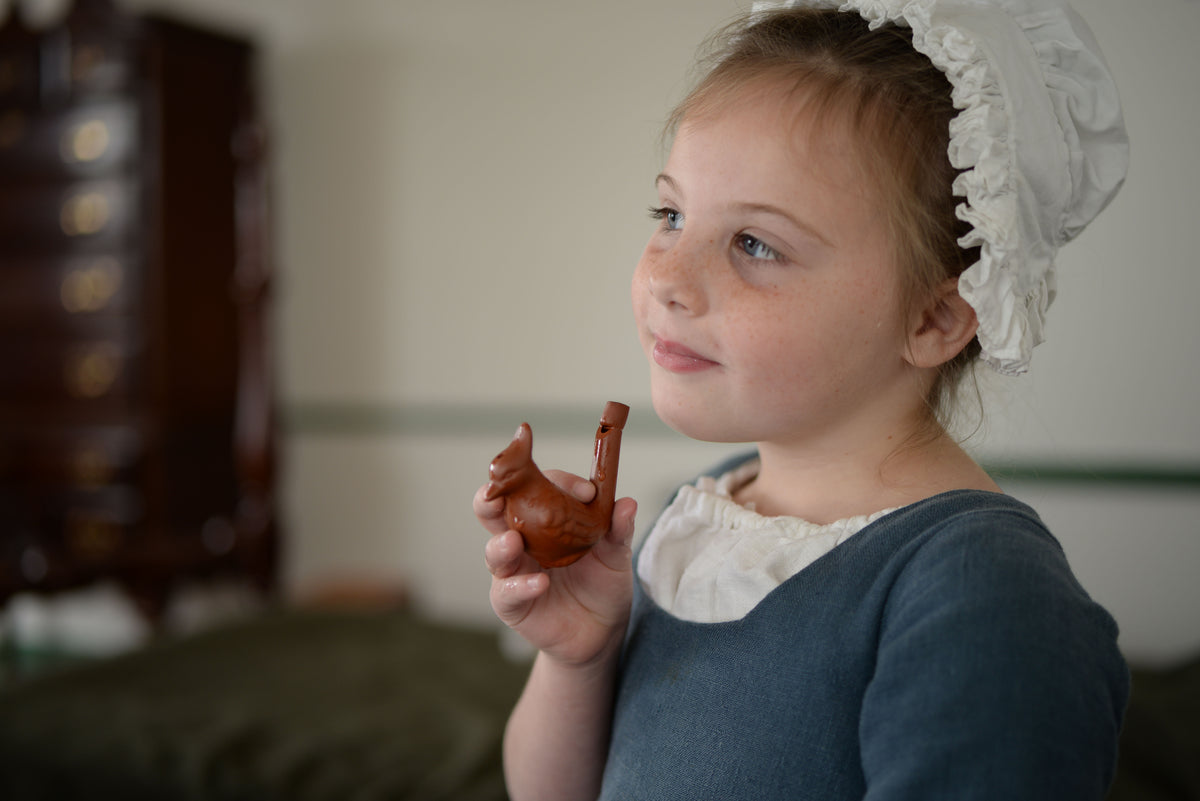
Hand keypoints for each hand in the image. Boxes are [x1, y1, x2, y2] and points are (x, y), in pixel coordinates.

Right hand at [475, 470, 636, 666]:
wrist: (602, 632)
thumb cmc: (602, 584)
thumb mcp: (615, 556)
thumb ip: (618, 531)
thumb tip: (628, 503)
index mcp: (544, 519)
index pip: (538, 488)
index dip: (558, 483)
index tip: (586, 492)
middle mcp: (522, 539)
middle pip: (493, 512)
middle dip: (490, 499)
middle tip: (497, 492)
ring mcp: (514, 571)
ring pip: (494, 551)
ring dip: (500, 544)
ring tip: (514, 541)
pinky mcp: (512, 603)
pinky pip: (508, 592)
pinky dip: (521, 586)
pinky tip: (540, 583)